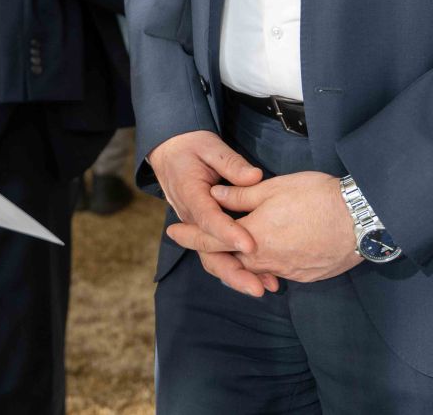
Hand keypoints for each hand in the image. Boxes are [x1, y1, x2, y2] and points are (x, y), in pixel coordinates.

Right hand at [148, 131, 273, 296]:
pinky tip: (259, 277)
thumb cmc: (191, 146)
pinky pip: (217, 252)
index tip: (250, 245)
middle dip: (233, 271)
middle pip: (207, 250)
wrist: (170, 150)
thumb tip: (254, 177)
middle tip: (257, 286)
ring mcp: (196, 226)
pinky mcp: (205, 230)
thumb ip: (231, 163)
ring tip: (263, 287)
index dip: (228, 234)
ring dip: (236, 275)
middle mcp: (190, 216)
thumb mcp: (209, 145)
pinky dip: (236, 267)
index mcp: (190, 193)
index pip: (208, 218)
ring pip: (212, 257)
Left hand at [203, 173, 360, 283]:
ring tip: (234, 249)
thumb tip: (216, 195)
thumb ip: (241, 194)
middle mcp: (265, 260)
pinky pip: (277, 272)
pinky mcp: (305, 276)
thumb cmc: (317, 197)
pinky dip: (266, 265)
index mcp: (252, 236)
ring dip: (241, 261)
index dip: (190, 235)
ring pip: (253, 268)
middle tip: (202, 241)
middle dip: (215, 251)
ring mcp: (286, 271)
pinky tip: (268, 255)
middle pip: (230, 260)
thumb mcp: (274, 187)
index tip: (173, 232)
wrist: (360, 220)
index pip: (211, 239)